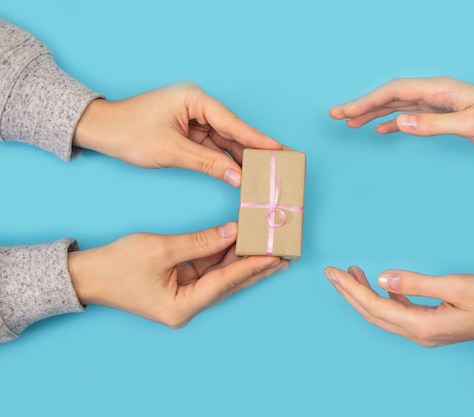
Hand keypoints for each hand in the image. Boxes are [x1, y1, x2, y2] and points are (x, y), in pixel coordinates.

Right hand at [68, 222, 288, 327]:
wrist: (88, 276)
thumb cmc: (118, 265)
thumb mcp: (161, 248)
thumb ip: (200, 241)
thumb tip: (232, 232)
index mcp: (182, 306)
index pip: (225, 282)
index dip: (251, 266)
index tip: (275, 255)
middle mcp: (188, 306)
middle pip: (230, 283)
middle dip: (257, 267)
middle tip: (285, 254)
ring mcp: (185, 298)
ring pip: (223, 277)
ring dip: (244, 261)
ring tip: (271, 249)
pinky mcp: (182, 286)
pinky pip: (210, 271)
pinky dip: (225, 257)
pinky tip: (242, 245)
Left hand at [74, 83, 285, 186]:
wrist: (101, 131)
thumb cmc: (129, 132)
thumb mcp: (171, 150)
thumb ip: (208, 164)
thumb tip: (237, 177)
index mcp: (195, 99)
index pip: (232, 122)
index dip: (257, 139)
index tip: (279, 149)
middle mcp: (198, 106)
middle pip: (233, 131)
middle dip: (253, 150)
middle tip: (279, 163)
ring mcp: (194, 119)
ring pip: (225, 141)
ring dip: (241, 158)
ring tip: (265, 172)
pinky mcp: (190, 132)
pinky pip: (214, 148)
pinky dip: (225, 161)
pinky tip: (242, 173)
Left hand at [324, 266, 473, 346]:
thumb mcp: (455, 286)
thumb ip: (417, 283)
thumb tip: (383, 278)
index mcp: (423, 326)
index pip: (376, 306)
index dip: (351, 289)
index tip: (334, 272)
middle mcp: (419, 334)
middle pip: (373, 314)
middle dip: (350, 293)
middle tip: (331, 273)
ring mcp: (425, 332)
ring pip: (384, 314)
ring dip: (365, 295)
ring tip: (351, 274)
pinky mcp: (432, 325)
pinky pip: (399, 313)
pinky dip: (385, 297)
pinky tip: (383, 285)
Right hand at [329, 77, 473, 148]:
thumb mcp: (469, 124)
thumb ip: (433, 124)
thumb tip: (399, 122)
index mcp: (439, 89)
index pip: (394, 91)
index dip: (366, 101)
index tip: (345, 112)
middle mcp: (435, 92)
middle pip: (390, 95)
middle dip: (362, 105)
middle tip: (336, 115)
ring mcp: (438, 103)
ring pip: (397, 105)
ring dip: (373, 113)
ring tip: (350, 123)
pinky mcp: (443, 114)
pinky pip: (410, 115)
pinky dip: (393, 121)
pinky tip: (382, 130)